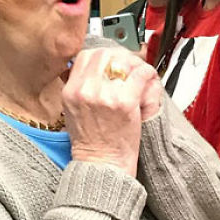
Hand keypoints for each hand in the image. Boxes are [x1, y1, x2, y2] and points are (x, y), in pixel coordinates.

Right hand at [63, 48, 156, 175]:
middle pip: (104, 54)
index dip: (102, 56)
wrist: (102, 165)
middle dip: (120, 57)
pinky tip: (149, 80)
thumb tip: (88, 71)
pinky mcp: (125, 102)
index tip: (112, 62)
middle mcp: (85, 91)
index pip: (85, 56)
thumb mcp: (72, 113)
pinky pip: (140, 74)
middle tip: (129, 66)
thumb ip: (79, 90)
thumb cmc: (92, 144)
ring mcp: (105, 96)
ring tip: (140, 73)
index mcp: (71, 92)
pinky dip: (148, 74)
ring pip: (123, 61)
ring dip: (135, 64)